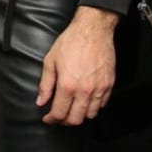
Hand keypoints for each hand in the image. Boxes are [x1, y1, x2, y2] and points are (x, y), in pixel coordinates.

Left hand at [37, 5, 118, 125]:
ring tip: (72, 109)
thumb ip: (45, 84)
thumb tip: (41, 101)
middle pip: (76, 119)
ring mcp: (99, 88)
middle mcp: (85, 90)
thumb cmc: (71, 42)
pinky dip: (94, 107)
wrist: (92, 30)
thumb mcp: (50, 61)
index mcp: (68, 85)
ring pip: (91, 114)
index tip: (48, 119)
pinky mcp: (109, 84)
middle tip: (59, 117)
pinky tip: (86, 101)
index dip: (51, 120)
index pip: (59, 113)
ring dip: (80, 116)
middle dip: (65, 121)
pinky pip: (102, 104)